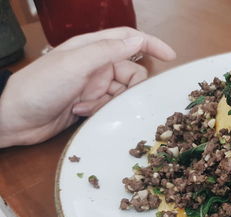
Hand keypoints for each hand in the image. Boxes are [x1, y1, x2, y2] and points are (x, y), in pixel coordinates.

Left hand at [0, 27, 175, 147]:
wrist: (14, 120)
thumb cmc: (38, 87)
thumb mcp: (75, 65)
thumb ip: (108, 51)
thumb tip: (138, 40)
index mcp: (91, 47)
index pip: (129, 39)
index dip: (151, 45)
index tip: (171, 57)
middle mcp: (95, 65)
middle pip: (131, 71)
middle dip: (129, 86)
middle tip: (118, 96)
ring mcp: (92, 85)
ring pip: (123, 92)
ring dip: (110, 101)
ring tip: (88, 105)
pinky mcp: (90, 104)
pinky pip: (111, 106)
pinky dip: (100, 111)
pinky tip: (80, 112)